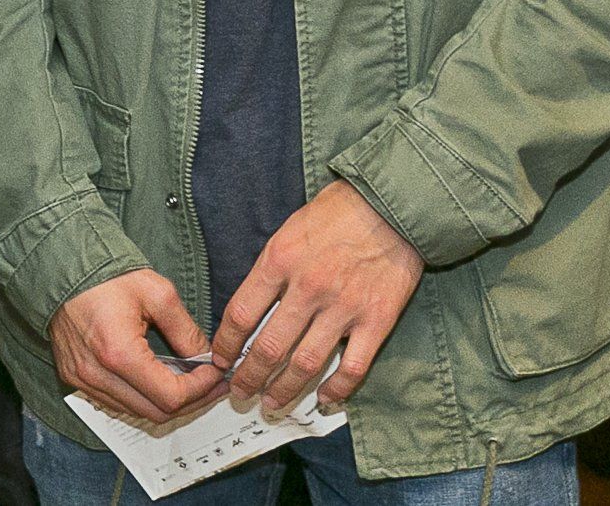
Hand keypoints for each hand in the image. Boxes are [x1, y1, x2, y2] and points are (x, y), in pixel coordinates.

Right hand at [53, 269, 223, 423]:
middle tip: (209, 383)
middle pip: (156, 412)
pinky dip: (140, 398)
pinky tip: (154, 379)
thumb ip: (186, 332)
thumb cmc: (105, 275)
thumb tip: (206, 359)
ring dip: (165, 402)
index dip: (201, 389)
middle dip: (190, 401)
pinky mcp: (74, 377)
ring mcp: (82, 379)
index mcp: (118, 353)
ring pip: (137, 412)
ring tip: (186, 381)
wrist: (62, 266)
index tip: (214, 374)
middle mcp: (97, 374)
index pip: (172, 395)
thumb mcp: (158, 294)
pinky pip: (115, 403)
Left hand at [212, 182, 423, 413]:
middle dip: (249, 377)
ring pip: (306, 363)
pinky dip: (337, 389)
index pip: (240, 313)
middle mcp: (308, 288)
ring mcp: (343, 307)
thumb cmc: (335, 214)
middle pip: (269, 347)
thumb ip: (270, 271)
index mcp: (279, 261)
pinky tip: (324, 400)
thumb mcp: (288, 232)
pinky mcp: (377, 320)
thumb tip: (250, 311)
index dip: (226, 344)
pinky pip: (353, 367)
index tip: (219, 361)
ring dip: (284, 390)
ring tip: (271, 404)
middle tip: (239, 393)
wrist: (390, 205)